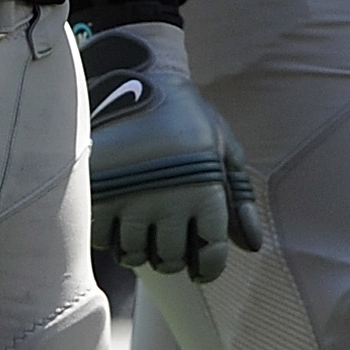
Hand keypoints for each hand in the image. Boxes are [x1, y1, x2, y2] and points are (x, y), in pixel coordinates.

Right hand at [81, 22, 262, 283]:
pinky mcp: (98, 194)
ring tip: (140, 227)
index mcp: (206, 190)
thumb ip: (239, 199)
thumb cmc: (187, 117)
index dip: (208, 268)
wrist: (134, 80)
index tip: (201, 269)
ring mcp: (131, 198)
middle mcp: (170, 200)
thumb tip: (251, 246)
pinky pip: (102, 240)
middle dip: (171, 257)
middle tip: (165, 240)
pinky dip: (108, 236)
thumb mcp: (223, 148)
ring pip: (134, 254)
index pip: (211, 253)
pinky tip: (116, 217)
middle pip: (170, 259)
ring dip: (138, 248)